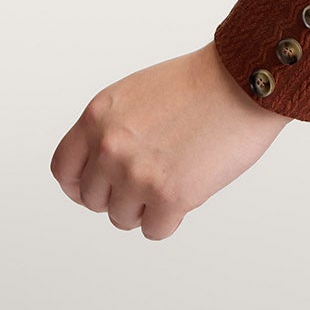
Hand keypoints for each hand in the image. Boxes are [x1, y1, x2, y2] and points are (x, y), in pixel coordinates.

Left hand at [51, 43, 290, 238]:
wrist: (246, 79)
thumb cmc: (202, 82)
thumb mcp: (137, 93)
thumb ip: (111, 128)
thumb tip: (98, 171)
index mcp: (98, 117)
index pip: (64, 169)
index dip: (80, 184)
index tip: (99, 188)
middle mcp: (109, 146)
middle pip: (95, 199)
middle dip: (121, 194)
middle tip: (153, 175)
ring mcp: (137, 174)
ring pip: (123, 218)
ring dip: (147, 206)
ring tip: (177, 174)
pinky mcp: (169, 197)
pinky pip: (154, 230)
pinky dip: (171, 217)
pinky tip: (191, 186)